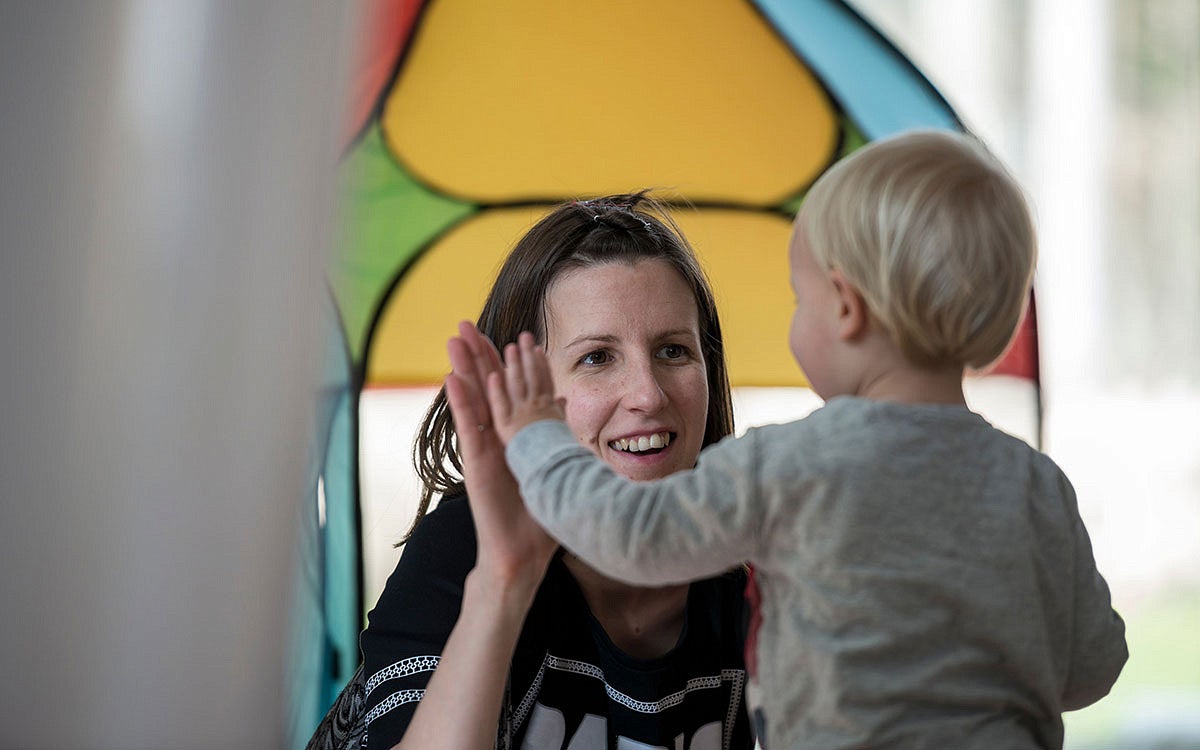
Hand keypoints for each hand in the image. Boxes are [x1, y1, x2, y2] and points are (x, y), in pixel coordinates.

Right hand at [445, 322, 557, 590]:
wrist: (520, 553)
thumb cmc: (536, 517)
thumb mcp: (550, 466)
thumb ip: (550, 430)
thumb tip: (560, 402)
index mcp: (512, 435)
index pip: (507, 391)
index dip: (507, 362)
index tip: (508, 334)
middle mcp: (495, 437)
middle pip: (484, 387)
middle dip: (477, 354)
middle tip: (464, 323)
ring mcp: (483, 448)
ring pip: (472, 400)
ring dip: (463, 368)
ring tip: (453, 338)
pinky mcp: (475, 463)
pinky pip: (468, 426)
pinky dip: (461, 402)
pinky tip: (452, 378)